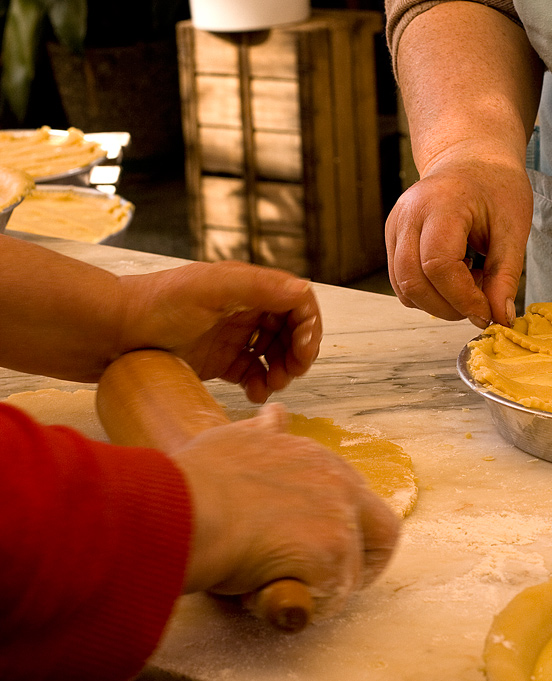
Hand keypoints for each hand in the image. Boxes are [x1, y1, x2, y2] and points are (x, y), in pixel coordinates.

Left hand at [118, 262, 321, 402]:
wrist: (114, 333)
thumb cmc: (158, 304)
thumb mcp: (210, 290)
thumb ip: (257, 287)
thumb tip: (302, 290)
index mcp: (247, 286)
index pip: (297, 301)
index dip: (308, 325)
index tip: (303, 351)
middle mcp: (243, 308)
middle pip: (291, 329)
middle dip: (297, 353)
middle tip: (291, 374)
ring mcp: (232, 336)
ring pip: (275, 353)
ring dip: (282, 370)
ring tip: (272, 386)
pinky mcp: (219, 362)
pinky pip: (253, 373)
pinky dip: (261, 384)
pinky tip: (254, 393)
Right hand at [173, 404, 399, 618]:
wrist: (186, 508)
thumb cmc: (198, 479)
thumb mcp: (235, 440)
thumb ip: (263, 433)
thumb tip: (276, 414)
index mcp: (317, 458)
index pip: (356, 496)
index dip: (344, 525)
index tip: (318, 541)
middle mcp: (338, 483)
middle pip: (382, 529)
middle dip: (360, 557)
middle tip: (319, 576)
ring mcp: (339, 520)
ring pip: (354, 568)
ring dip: (323, 585)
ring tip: (278, 587)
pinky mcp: (332, 555)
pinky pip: (331, 596)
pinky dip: (304, 604)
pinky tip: (269, 597)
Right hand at [385, 153, 532, 324]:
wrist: (471, 160)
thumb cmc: (495, 187)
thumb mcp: (513, 228)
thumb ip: (506, 275)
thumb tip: (500, 318)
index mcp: (441, 203)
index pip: (438, 264)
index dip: (461, 297)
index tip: (487, 313)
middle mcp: (408, 214)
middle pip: (412, 280)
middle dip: (447, 307)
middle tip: (479, 307)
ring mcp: (394, 225)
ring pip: (402, 286)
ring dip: (436, 302)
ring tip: (468, 283)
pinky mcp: (392, 237)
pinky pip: (401, 280)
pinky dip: (426, 292)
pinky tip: (453, 276)